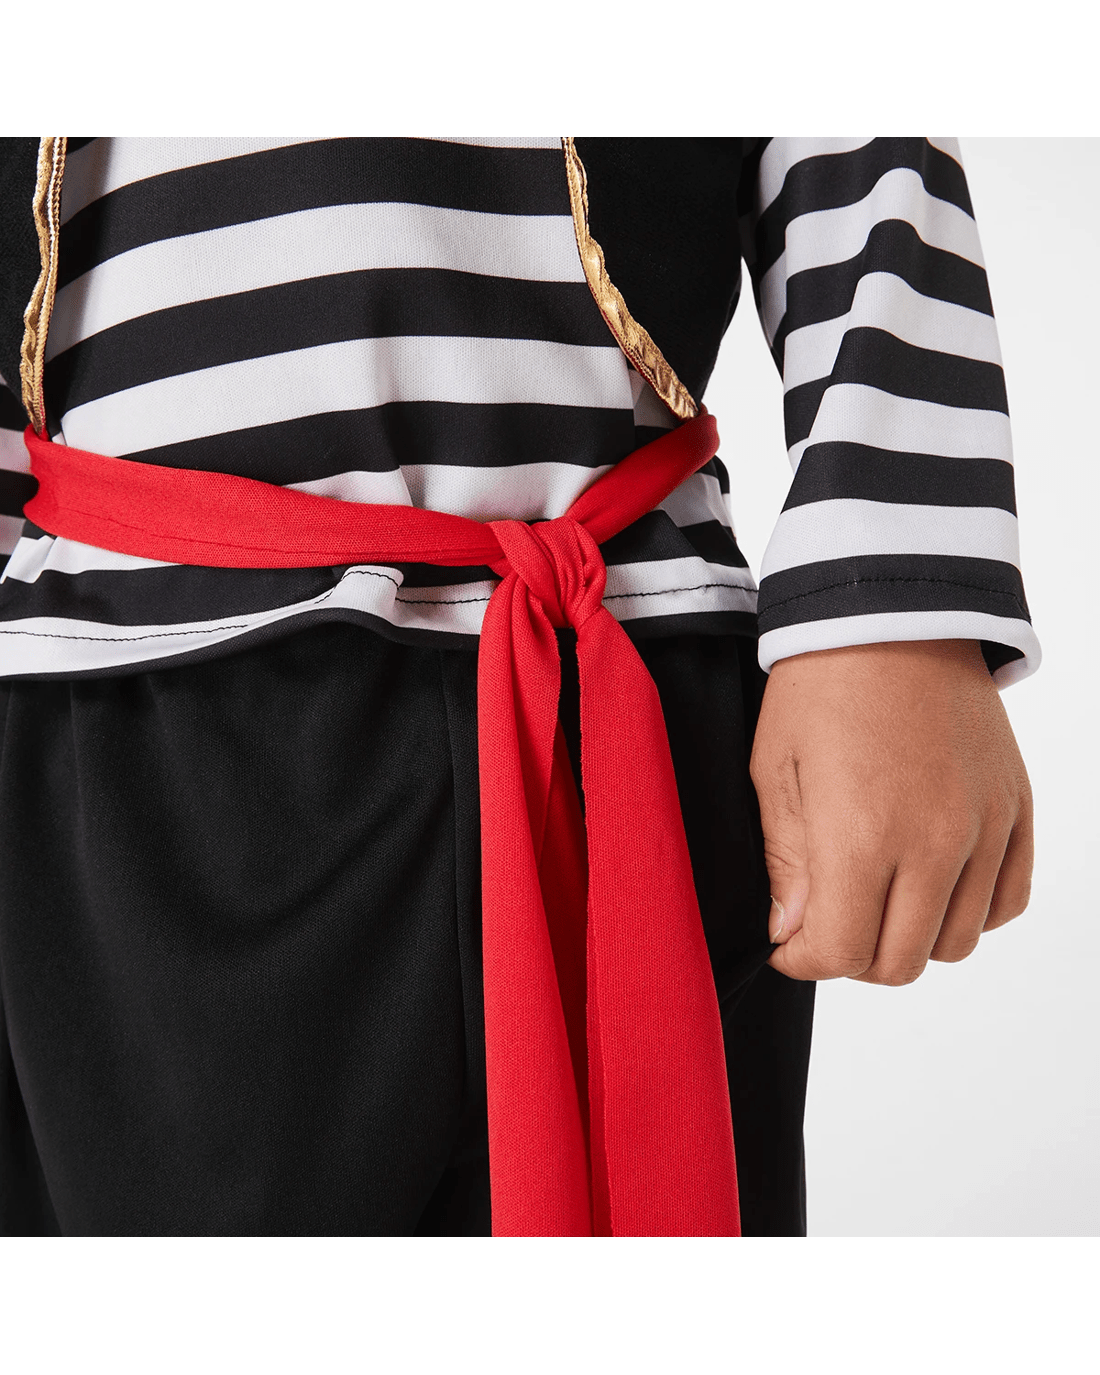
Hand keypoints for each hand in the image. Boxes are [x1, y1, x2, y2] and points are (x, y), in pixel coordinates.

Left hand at [750, 639, 1032, 984]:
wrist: (893, 614)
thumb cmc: (821, 684)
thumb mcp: (775, 769)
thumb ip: (787, 863)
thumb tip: (794, 933)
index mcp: (862, 833)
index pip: (839, 952)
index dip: (804, 960)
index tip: (790, 941)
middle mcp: (934, 841)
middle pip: (900, 962)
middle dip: (853, 955)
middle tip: (827, 918)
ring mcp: (984, 827)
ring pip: (955, 943)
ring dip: (910, 937)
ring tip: (877, 895)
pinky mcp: (1015, 809)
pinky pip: (1006, 901)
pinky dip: (970, 910)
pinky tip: (931, 881)